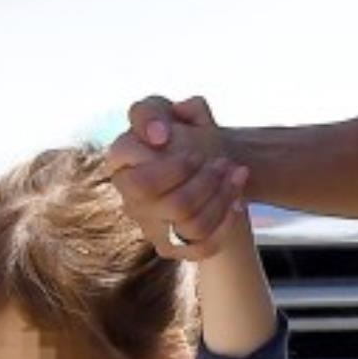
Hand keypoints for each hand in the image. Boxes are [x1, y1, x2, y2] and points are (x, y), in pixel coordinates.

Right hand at [106, 94, 246, 261]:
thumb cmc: (181, 135)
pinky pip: (202, 246)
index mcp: (121, 165)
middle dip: (204, 181)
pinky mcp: (172, 247)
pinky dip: (225, 223)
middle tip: (222, 163)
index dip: (171, 166)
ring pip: (190, 223)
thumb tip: (160, 136)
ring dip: (221, 197)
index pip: (134, 172)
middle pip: (168, 201)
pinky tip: (236, 202)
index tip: (197, 151)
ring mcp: (150, 226)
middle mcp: (130, 199)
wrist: (207, 166)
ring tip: (236, 175)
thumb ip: (153, 112)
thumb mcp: (166, 111)